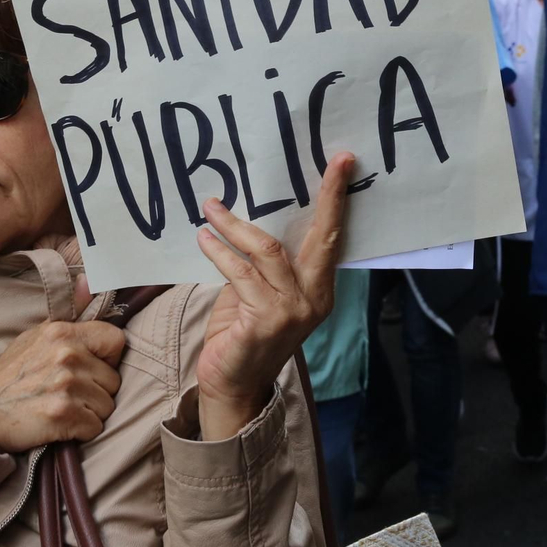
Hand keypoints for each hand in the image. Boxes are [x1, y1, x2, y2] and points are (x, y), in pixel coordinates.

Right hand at [0, 318, 126, 453]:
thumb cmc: (11, 376)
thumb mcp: (36, 336)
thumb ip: (70, 314)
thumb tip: (87, 280)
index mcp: (62, 332)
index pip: (115, 340)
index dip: (108, 358)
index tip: (92, 368)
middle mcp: (67, 355)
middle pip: (113, 380)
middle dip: (96, 391)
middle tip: (68, 394)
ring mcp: (65, 385)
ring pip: (107, 406)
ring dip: (89, 413)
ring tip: (62, 408)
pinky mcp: (62, 414)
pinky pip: (95, 428)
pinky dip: (81, 432)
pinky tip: (60, 424)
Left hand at [193, 153, 353, 440]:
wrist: (232, 386)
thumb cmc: (244, 334)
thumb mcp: (261, 294)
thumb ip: (265, 266)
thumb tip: (248, 217)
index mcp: (320, 291)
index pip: (330, 238)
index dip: (335, 199)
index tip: (342, 161)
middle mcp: (314, 300)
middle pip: (318, 237)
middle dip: (324, 196)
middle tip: (330, 160)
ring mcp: (292, 312)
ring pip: (267, 251)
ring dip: (234, 225)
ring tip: (211, 207)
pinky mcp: (265, 321)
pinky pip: (239, 274)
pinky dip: (219, 252)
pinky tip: (204, 239)